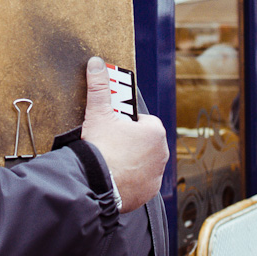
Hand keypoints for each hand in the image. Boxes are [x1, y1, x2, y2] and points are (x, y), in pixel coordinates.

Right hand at [81, 56, 168, 212]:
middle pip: (144, 141)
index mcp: (155, 132)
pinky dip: (131, 179)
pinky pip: (141, 181)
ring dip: (132, 160)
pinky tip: (115, 176)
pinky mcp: (149, 192)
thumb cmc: (101, 149)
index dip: (127, 122)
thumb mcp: (97, 113)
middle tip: (110, 143)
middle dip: (130, 141)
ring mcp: (156, 174)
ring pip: (144, 161)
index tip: (114, 127)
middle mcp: (162, 153)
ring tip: (111, 160)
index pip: (144, 120)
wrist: (95, 185)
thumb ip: (99, 86)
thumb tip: (96, 64)